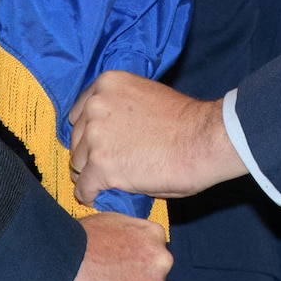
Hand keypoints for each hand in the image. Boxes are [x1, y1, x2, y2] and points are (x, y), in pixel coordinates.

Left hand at [68, 71, 246, 204]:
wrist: (203, 140)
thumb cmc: (186, 121)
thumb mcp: (145, 97)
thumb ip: (120, 110)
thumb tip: (109, 133)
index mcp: (107, 83)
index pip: (80, 112)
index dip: (88, 131)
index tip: (98, 143)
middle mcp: (95, 106)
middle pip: (76, 138)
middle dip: (89, 152)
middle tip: (107, 164)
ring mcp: (95, 136)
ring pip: (78, 163)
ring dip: (90, 173)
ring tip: (106, 181)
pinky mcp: (101, 166)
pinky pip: (84, 187)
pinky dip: (90, 194)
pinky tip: (98, 197)